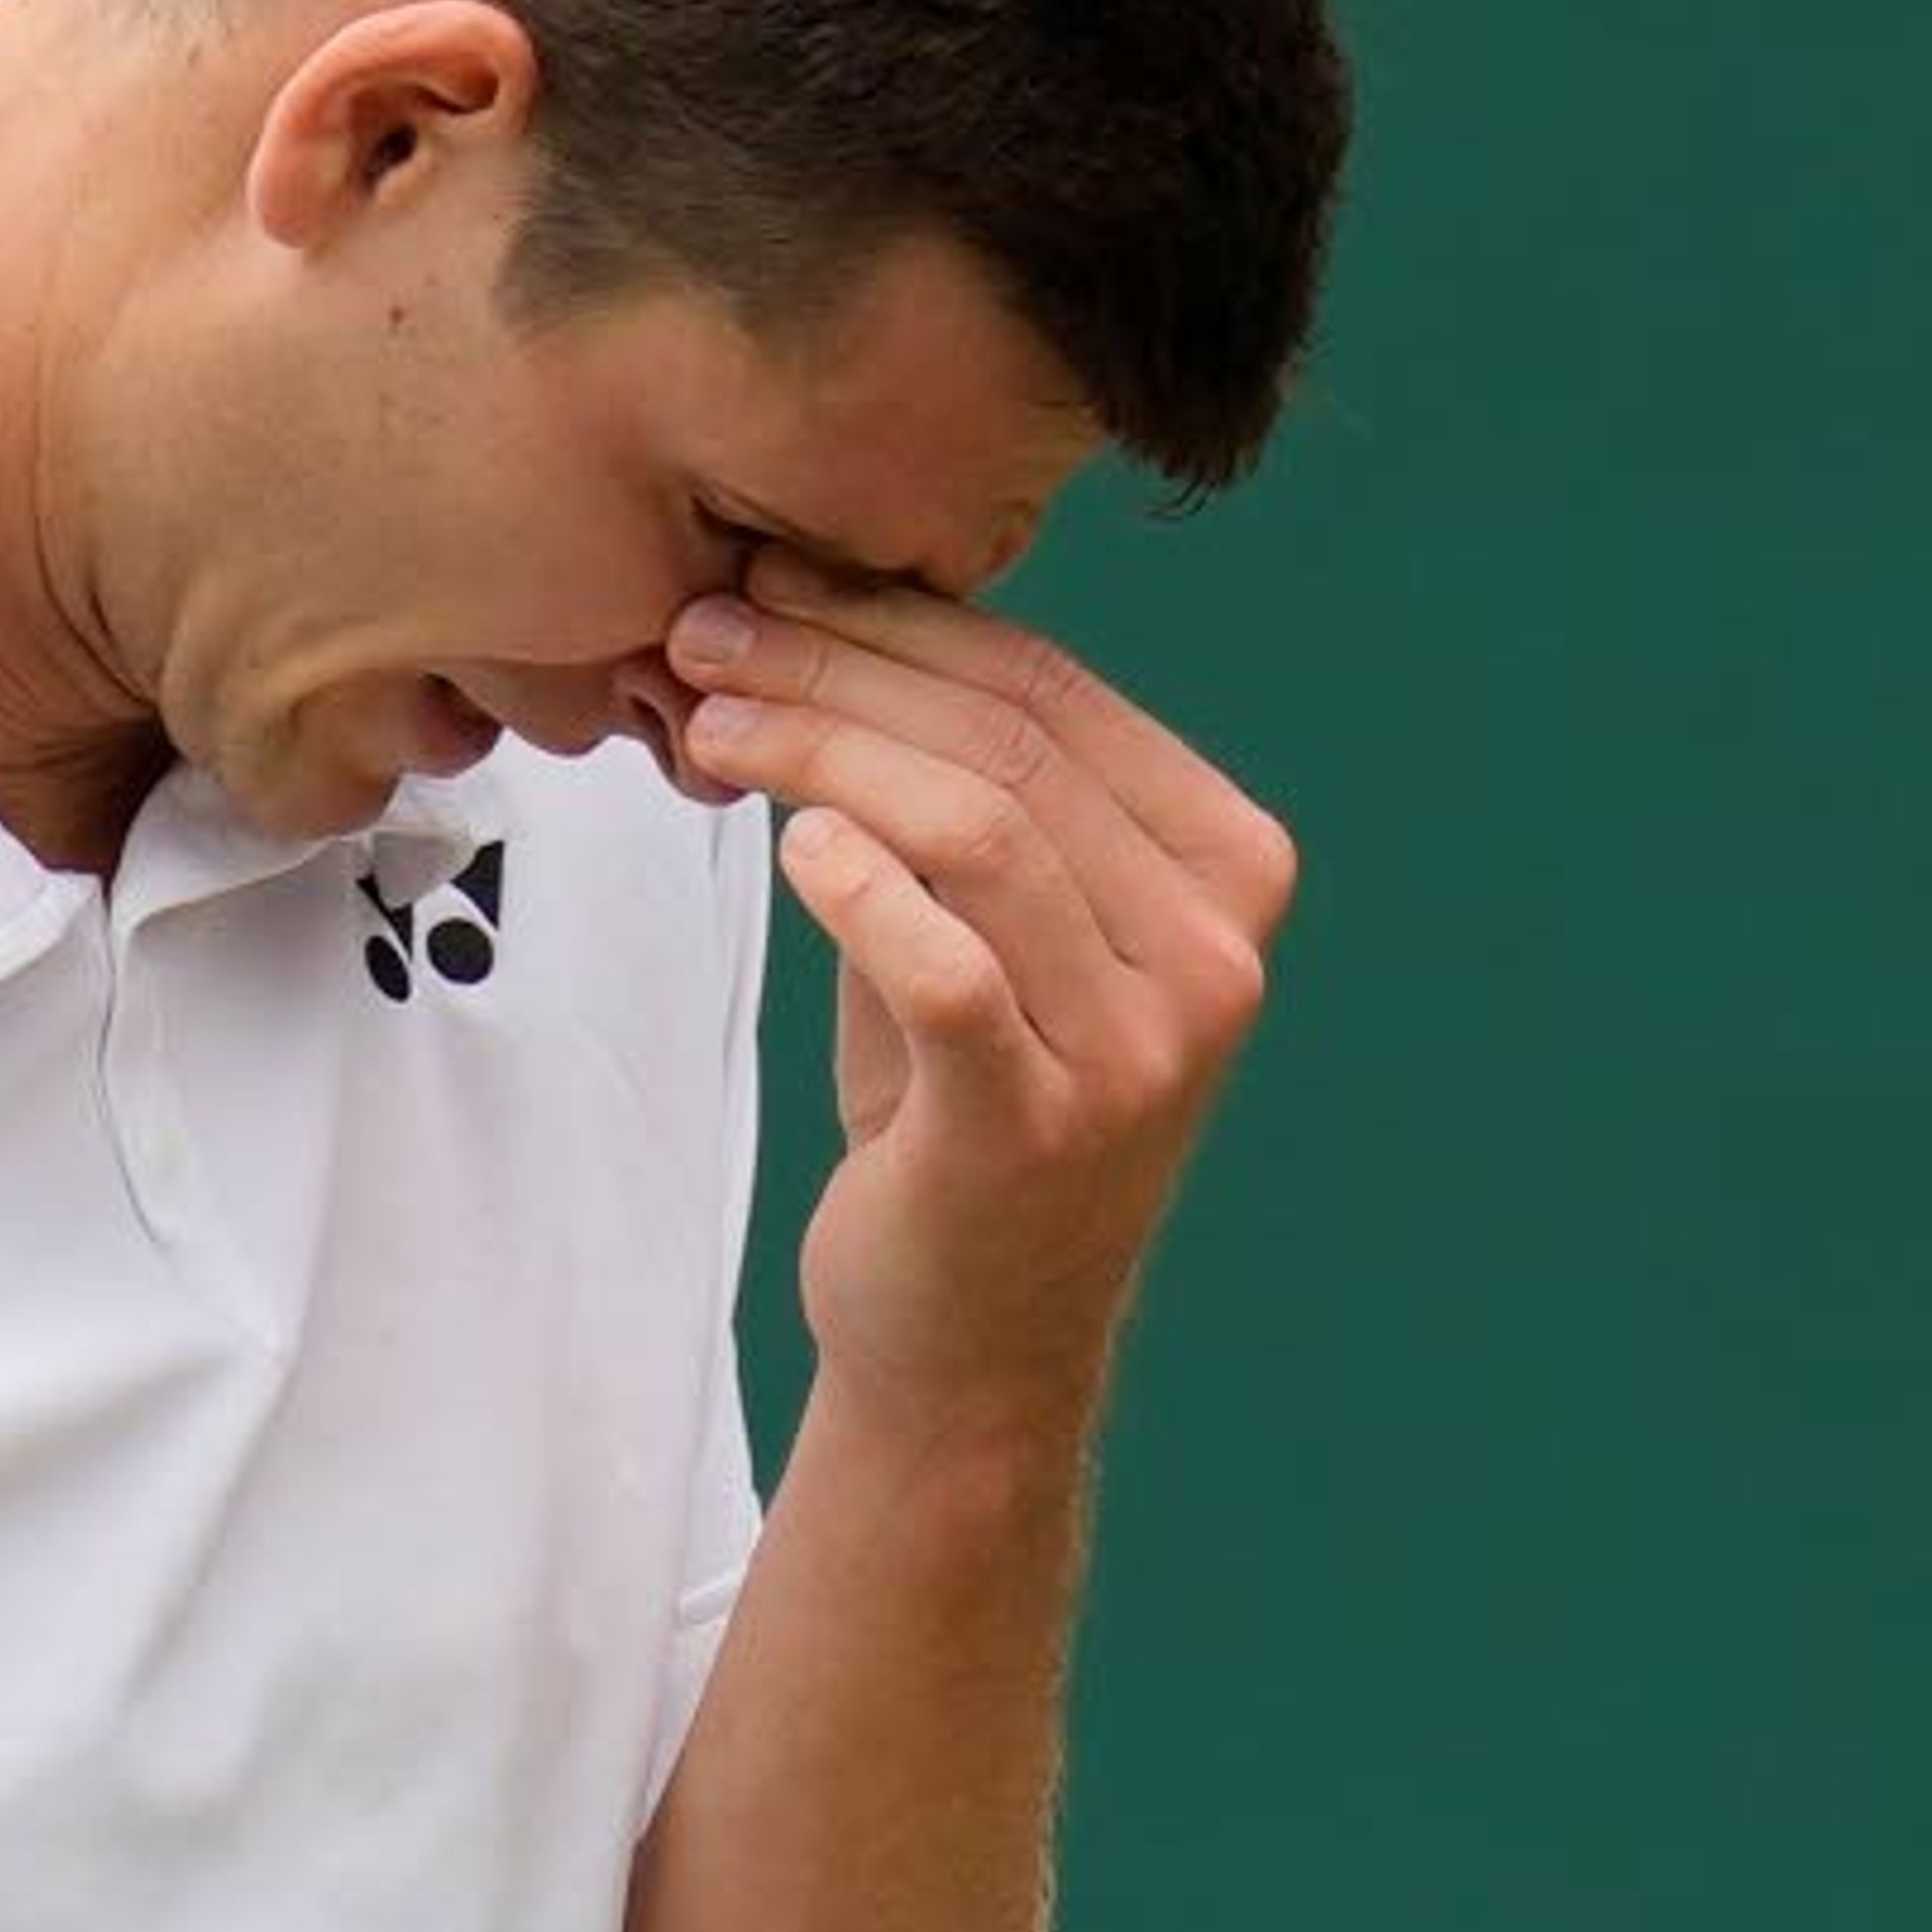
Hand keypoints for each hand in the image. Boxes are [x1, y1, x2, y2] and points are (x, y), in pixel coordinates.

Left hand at [671, 562, 1296, 1433]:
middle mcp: (1214, 954)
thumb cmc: (959, 1118)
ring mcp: (1142, 1048)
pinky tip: (787, 845)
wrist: (967, 1349)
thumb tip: (812, 613)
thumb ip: (949, 795)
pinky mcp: (1041, 1127)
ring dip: (821, 752)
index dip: (895, 620)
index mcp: (1228, 873)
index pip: (1054, 694)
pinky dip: (860, 888)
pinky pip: (949, 967)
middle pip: (1011, 746)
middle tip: (703, 632)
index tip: (763, 583)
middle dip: (837, 666)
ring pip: (980, 830)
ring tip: (704, 719)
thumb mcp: (984, 933)